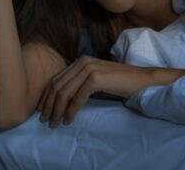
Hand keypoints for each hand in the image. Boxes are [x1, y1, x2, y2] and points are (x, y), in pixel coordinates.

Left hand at [36, 56, 150, 127]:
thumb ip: (79, 83)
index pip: (56, 79)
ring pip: (64, 93)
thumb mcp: (95, 79)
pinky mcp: (95, 79)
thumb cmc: (119, 82)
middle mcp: (82, 62)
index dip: (47, 95)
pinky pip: (77, 99)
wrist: (142, 80)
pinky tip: (68, 120)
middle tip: (44, 120)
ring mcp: (88, 69)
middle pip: (57, 86)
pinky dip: (70, 111)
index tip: (42, 109)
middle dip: (49, 105)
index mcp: (80, 61)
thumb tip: (61, 98)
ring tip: (54, 123)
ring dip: (57, 110)